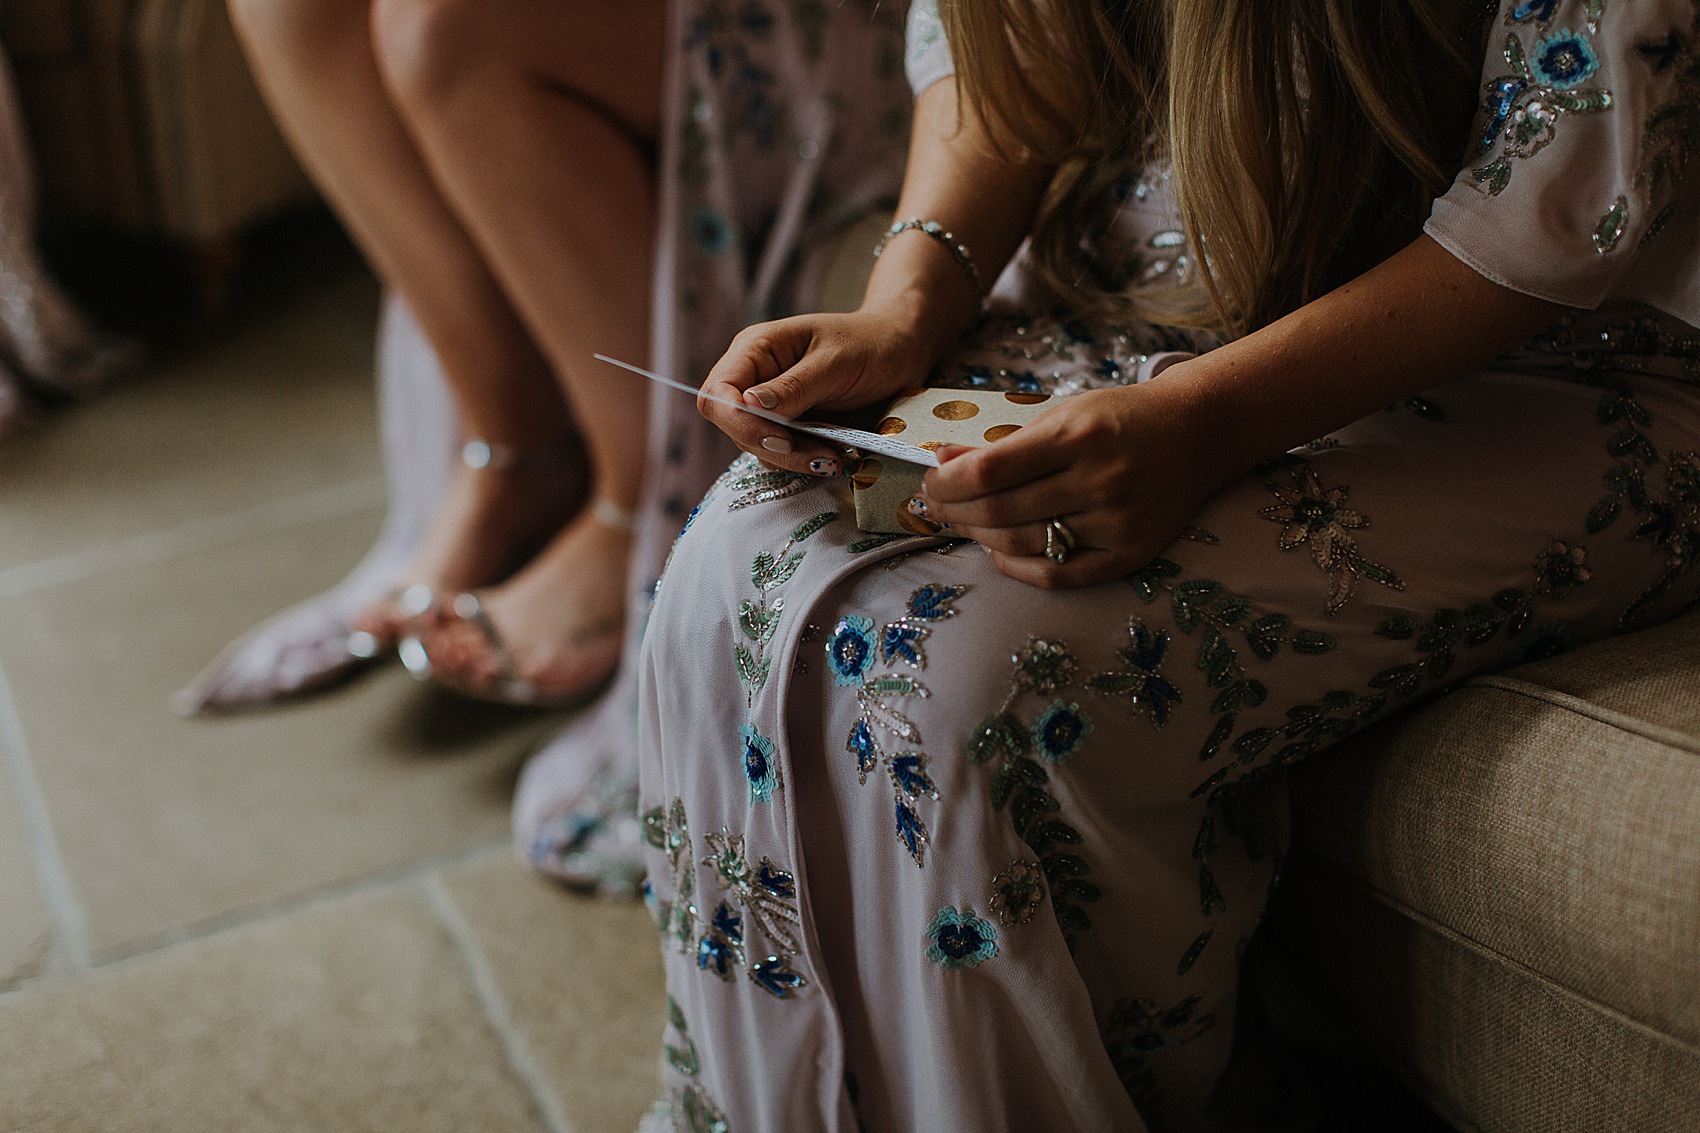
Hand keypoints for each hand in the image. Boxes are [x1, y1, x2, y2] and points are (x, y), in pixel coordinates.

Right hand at [697, 307, 936, 476]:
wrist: (901, 351)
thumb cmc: (871, 344)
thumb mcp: (836, 361)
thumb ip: (794, 385)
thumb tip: (749, 404)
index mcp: (756, 349)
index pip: (718, 394)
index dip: (740, 422)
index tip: (783, 437)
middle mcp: (754, 378)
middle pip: (734, 428)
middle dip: (775, 448)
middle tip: (824, 457)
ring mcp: (770, 406)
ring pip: (757, 447)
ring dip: (794, 459)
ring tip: (837, 458)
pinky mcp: (790, 428)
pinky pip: (781, 455)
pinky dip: (805, 461)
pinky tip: (836, 457)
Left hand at [916, 374, 1225, 587]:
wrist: (1198, 431)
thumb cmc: (1120, 418)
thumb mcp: (1064, 413)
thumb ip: (1005, 443)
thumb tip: (942, 462)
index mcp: (1078, 436)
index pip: (989, 471)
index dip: (947, 482)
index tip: (931, 479)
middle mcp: (1100, 480)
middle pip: (1000, 512)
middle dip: (954, 511)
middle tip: (937, 505)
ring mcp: (1117, 522)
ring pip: (1023, 545)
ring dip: (979, 537)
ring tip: (965, 523)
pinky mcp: (1131, 554)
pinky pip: (1058, 575)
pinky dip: (1017, 567)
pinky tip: (999, 550)